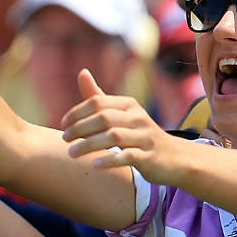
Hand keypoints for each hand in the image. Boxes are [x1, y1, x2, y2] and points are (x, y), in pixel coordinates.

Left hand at [61, 68, 180, 179]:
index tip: (63, 126)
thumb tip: (82, 72)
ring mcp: (146, 137)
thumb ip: (99, 97)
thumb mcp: (120, 114)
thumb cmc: (138, 134)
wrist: (174, 158)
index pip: (97, 102)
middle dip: (80, 128)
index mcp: (129, 105)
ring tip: (71, 153)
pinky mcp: (150, 156)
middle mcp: (138, 118)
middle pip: (104, 118)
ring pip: (114, 137)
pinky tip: (94, 164)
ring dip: (89, 145)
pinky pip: (128, 156)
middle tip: (64, 139)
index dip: (77, 113)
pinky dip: (110, 160)